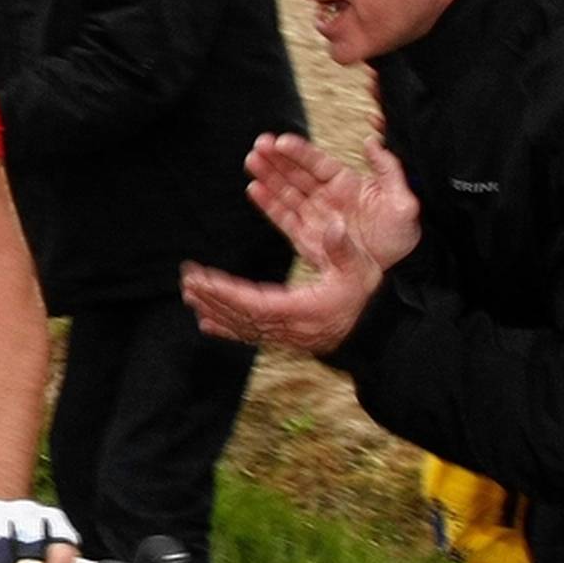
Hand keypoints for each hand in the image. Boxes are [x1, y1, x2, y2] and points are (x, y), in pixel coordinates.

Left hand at [180, 206, 386, 355]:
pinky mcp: (284, 337)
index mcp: (304, 309)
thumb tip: (334, 224)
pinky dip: (226, 328)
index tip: (202, 279)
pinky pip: (250, 335)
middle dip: (212, 297)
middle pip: (242, 315)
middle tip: (188, 280)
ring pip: (242, 325)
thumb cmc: (366, 294)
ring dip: (214, 309)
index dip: (226, 293)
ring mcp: (285, 335)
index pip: (255, 303)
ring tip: (189, 294)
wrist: (375, 330)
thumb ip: (343, 249)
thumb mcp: (360, 268)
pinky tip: (206, 323)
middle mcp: (289, 327)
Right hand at [243, 132, 419, 269]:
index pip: (317, 163)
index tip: (280, 141)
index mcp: (346, 184)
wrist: (390, 273)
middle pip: (296, 173)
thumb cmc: (398, 237)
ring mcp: (314, 216)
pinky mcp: (305, 238)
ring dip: (268, 176)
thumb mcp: (403, 201)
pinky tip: (254, 189)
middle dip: (277, 159)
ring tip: (251, 161)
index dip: (299, 151)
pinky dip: (268, 204)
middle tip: (258, 144)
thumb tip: (369, 141)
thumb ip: (388, 169)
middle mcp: (326, 197)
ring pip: (286, 192)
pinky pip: (283, 218)